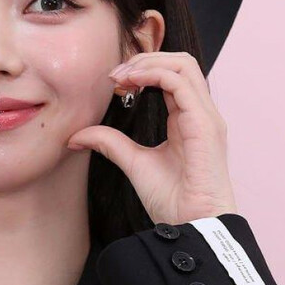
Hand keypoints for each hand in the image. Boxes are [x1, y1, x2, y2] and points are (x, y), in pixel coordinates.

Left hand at [64, 49, 238, 224]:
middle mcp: (201, 113)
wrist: (191, 226)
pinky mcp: (205, 124)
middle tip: (114, 75)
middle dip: (144, 59)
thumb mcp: (134, 163)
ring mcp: (206, 116)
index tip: (113, 82)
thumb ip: (110, 144)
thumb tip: (77, 135)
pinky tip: (131, 82)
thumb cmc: (173, 202)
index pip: (172, 75)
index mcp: (189, 119)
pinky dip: (153, 74)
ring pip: (183, 64)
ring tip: (121, 76)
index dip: (142, 70)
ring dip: (148, 62)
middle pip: (180, 62)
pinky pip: (181, 82)